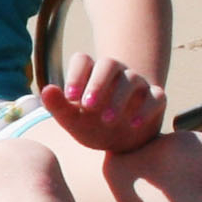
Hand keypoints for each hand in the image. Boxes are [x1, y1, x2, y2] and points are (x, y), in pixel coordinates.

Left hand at [38, 53, 164, 153]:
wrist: (121, 142)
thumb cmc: (91, 125)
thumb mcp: (72, 120)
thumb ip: (58, 106)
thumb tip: (46, 90)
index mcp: (91, 73)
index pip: (83, 60)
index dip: (75, 75)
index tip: (69, 96)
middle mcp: (116, 73)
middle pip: (109, 64)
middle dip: (98, 83)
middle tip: (88, 106)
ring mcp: (137, 84)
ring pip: (132, 79)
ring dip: (119, 98)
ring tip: (107, 119)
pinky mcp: (156, 98)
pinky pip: (156, 96)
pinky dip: (146, 109)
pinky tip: (133, 123)